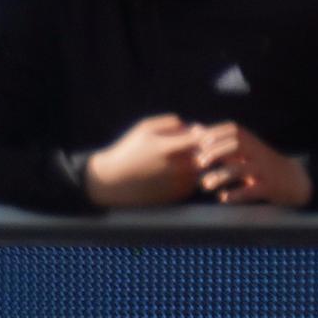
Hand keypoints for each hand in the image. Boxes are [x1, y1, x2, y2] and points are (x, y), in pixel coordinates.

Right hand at [80, 113, 200, 207]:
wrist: (111, 181)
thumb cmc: (128, 151)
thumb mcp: (144, 128)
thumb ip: (171, 123)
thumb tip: (195, 127)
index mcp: (170, 148)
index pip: (203, 137)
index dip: (201, 133)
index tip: (193, 133)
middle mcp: (178, 167)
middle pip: (205, 154)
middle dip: (197, 149)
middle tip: (180, 148)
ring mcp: (180, 183)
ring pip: (200, 169)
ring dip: (192, 164)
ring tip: (169, 163)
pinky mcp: (178, 195)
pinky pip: (193, 182)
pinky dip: (186, 177)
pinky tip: (166, 175)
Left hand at [192, 120, 310, 207]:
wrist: (294, 180)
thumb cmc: (259, 163)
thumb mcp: (242, 149)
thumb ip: (219, 141)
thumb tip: (195, 128)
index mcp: (251, 141)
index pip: (232, 130)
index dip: (213, 135)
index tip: (198, 144)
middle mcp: (258, 153)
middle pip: (236, 145)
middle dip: (214, 153)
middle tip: (198, 163)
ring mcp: (264, 170)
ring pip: (240, 169)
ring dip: (219, 176)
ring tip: (205, 184)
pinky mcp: (269, 187)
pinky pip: (251, 191)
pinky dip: (235, 195)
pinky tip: (223, 198)